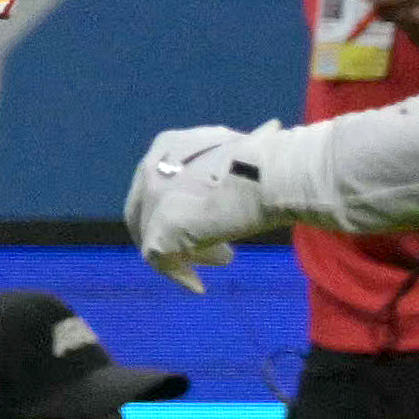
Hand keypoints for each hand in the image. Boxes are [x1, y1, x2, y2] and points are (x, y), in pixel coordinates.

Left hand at [127, 120, 285, 291]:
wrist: (267, 177)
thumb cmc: (267, 161)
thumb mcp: (246, 147)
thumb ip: (234, 156)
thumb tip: (271, 133)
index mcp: (167, 146)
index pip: (156, 184)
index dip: (175, 206)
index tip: (202, 222)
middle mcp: (151, 168)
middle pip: (147, 212)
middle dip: (176, 233)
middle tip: (209, 249)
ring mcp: (152, 200)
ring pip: (153, 236)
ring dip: (184, 253)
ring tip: (221, 259)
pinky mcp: (159, 230)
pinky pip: (159, 260)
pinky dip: (178, 274)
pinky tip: (198, 285)